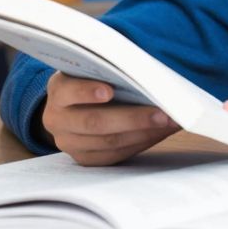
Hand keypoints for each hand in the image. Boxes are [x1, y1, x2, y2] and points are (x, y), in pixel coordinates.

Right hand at [41, 72, 180, 165]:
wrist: (70, 108)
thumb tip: (147, 72)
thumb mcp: (90, 69)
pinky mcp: (84, 159)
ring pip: (109, 142)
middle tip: (163, 113)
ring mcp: (69, 143)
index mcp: (58, 91)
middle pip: (95, 122)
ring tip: (170, 123)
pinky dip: (141, 143)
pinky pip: (115, 155)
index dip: (87, 92)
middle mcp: (57, 120)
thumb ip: (108, 69)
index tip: (109, 91)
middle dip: (133, 118)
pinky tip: (159, 133)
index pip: (69, 91)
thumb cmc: (89, 81)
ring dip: (144, 133)